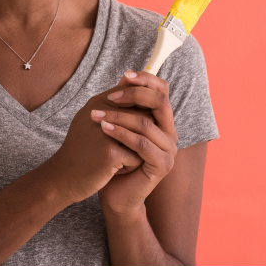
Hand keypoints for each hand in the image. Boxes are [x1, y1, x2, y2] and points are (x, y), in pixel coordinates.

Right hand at [41, 88, 145, 205]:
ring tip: (122, 159)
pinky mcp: (109, 153)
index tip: (135, 131)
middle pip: (143, 116)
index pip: (133, 97)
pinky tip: (115, 171)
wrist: (63, 177)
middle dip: (142, 136)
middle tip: (127, 148)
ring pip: (142, 138)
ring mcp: (104, 132)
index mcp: (98, 102)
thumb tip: (131, 80)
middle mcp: (101, 112)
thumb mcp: (92, 120)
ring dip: (137, 151)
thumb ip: (112, 103)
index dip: (142, 114)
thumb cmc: (81, 149)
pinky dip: (131, 167)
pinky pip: (137, 158)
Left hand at [91, 71, 177, 216]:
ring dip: (118, 116)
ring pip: (146, 123)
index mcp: (161, 120)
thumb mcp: (117, 125)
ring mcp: (168, 150)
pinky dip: (121, 134)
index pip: (163, 91)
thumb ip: (124, 104)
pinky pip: (142, 144)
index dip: (147, 79)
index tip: (125, 75)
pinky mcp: (161, 166)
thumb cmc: (113, 156)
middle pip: (160, 103)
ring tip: (95, 115)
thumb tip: (124, 75)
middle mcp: (169, 133)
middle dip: (133, 95)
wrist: (113, 191)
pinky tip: (103, 129)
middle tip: (109, 96)